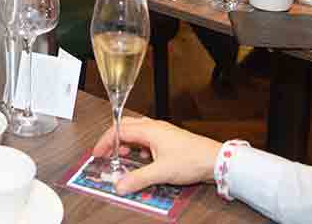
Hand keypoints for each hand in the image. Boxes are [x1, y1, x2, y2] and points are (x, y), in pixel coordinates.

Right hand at [91, 117, 222, 194]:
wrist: (214, 160)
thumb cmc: (192, 159)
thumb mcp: (160, 172)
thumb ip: (138, 179)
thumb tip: (120, 184)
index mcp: (149, 130)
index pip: (119, 130)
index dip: (105, 141)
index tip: (98, 153)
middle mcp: (154, 127)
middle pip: (125, 127)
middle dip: (113, 140)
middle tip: (106, 154)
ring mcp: (162, 132)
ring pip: (136, 132)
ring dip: (126, 143)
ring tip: (122, 157)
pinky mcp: (168, 139)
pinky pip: (146, 138)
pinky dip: (138, 147)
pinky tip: (141, 159)